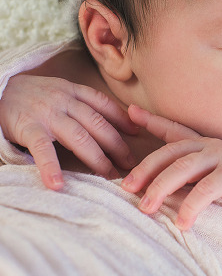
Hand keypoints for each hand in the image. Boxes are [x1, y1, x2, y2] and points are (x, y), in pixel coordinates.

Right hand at [0, 74, 138, 189]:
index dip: (122, 119)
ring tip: (108, 176)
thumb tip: (126, 123)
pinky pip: (42, 149)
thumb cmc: (37, 96)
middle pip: (97, 125)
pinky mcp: (28, 127)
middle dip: (117, 146)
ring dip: (96, 158)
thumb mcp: (63, 91)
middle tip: (130, 165)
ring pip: (79, 137)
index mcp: (74, 91)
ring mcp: (47, 114)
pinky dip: (51, 167)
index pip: (104, 104)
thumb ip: (87, 104)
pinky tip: (58, 184)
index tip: (138, 134)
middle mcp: (65, 100)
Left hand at [122, 105, 221, 229]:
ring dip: (161, 187)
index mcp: (206, 146)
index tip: (130, 111)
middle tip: (126, 190)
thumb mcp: (213, 181)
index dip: (153, 121)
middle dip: (146, 169)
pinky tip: (182, 222)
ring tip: (146, 209)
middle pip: (171, 152)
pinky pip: (207, 188)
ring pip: (184, 167)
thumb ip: (190, 181)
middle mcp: (213, 146)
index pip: (176, 131)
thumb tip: (153, 195)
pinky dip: (191, 205)